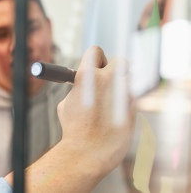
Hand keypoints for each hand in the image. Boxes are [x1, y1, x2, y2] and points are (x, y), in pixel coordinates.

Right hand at [58, 45, 135, 175]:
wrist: (87, 152)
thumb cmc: (74, 129)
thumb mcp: (68, 102)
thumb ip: (79, 88)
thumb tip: (85, 84)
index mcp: (86, 75)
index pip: (96, 51)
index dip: (96, 59)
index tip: (96, 67)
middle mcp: (107, 79)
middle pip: (120, 61)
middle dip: (115, 70)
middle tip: (108, 81)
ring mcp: (123, 93)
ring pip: (128, 80)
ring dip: (121, 88)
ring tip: (110, 103)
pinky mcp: (135, 107)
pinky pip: (132, 98)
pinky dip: (125, 104)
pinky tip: (115, 117)